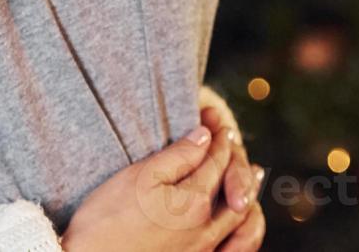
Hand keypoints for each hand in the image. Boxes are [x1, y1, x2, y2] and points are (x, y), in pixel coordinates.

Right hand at [61, 93, 264, 251]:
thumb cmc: (106, 217)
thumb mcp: (139, 176)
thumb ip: (177, 156)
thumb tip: (205, 136)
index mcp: (193, 202)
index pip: (216, 161)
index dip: (219, 137)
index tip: (217, 121)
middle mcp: (206, 231)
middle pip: (236, 191)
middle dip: (236, 162)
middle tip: (235, 145)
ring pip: (243, 228)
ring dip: (250, 201)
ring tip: (252, 183)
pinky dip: (244, 236)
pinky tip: (238, 227)